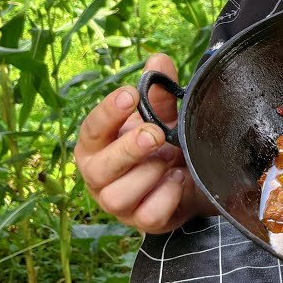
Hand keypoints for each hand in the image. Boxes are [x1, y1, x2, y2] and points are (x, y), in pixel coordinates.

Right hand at [73, 53, 214, 233]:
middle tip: (155, 133)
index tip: (130, 94)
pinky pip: (149, 214)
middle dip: (128, 149)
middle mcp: (99, 176)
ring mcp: (117, 204)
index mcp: (97, 145)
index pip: (91, 129)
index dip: (108, 112)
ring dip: (151, 173)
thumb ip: (159, 92)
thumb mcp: (162, 115)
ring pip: (120, 194)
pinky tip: (180, 179)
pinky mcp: (141, 223)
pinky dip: (167, 195)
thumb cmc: (164, 143)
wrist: (190, 179)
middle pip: (99, 168)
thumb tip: (158, 60)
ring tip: (174, 158)